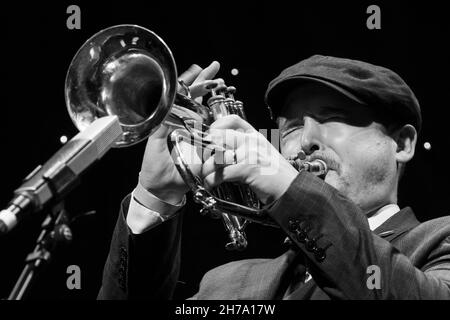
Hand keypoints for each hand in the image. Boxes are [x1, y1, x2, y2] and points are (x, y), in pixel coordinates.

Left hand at [139, 61, 221, 203]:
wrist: (163, 189)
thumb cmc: (154, 170)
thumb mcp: (154, 147)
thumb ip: (161, 129)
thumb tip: (167, 109)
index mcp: (169, 122)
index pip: (179, 97)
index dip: (189, 83)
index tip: (199, 69)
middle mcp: (182, 124)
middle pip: (194, 98)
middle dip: (205, 82)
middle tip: (215, 68)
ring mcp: (193, 134)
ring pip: (204, 109)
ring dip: (212, 95)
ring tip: (219, 81)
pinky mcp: (203, 145)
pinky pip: (212, 128)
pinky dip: (219, 117)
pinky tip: (224, 107)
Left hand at [202, 115, 298, 203]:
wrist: (292, 192)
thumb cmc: (276, 178)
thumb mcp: (262, 157)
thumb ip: (244, 151)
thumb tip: (220, 155)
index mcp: (256, 136)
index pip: (233, 120)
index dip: (217, 125)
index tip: (209, 136)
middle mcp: (253, 141)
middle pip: (219, 136)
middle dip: (205, 151)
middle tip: (202, 162)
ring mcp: (251, 153)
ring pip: (216, 155)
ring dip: (206, 169)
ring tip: (205, 176)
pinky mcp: (248, 167)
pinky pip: (221, 173)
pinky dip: (211, 181)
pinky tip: (211, 185)